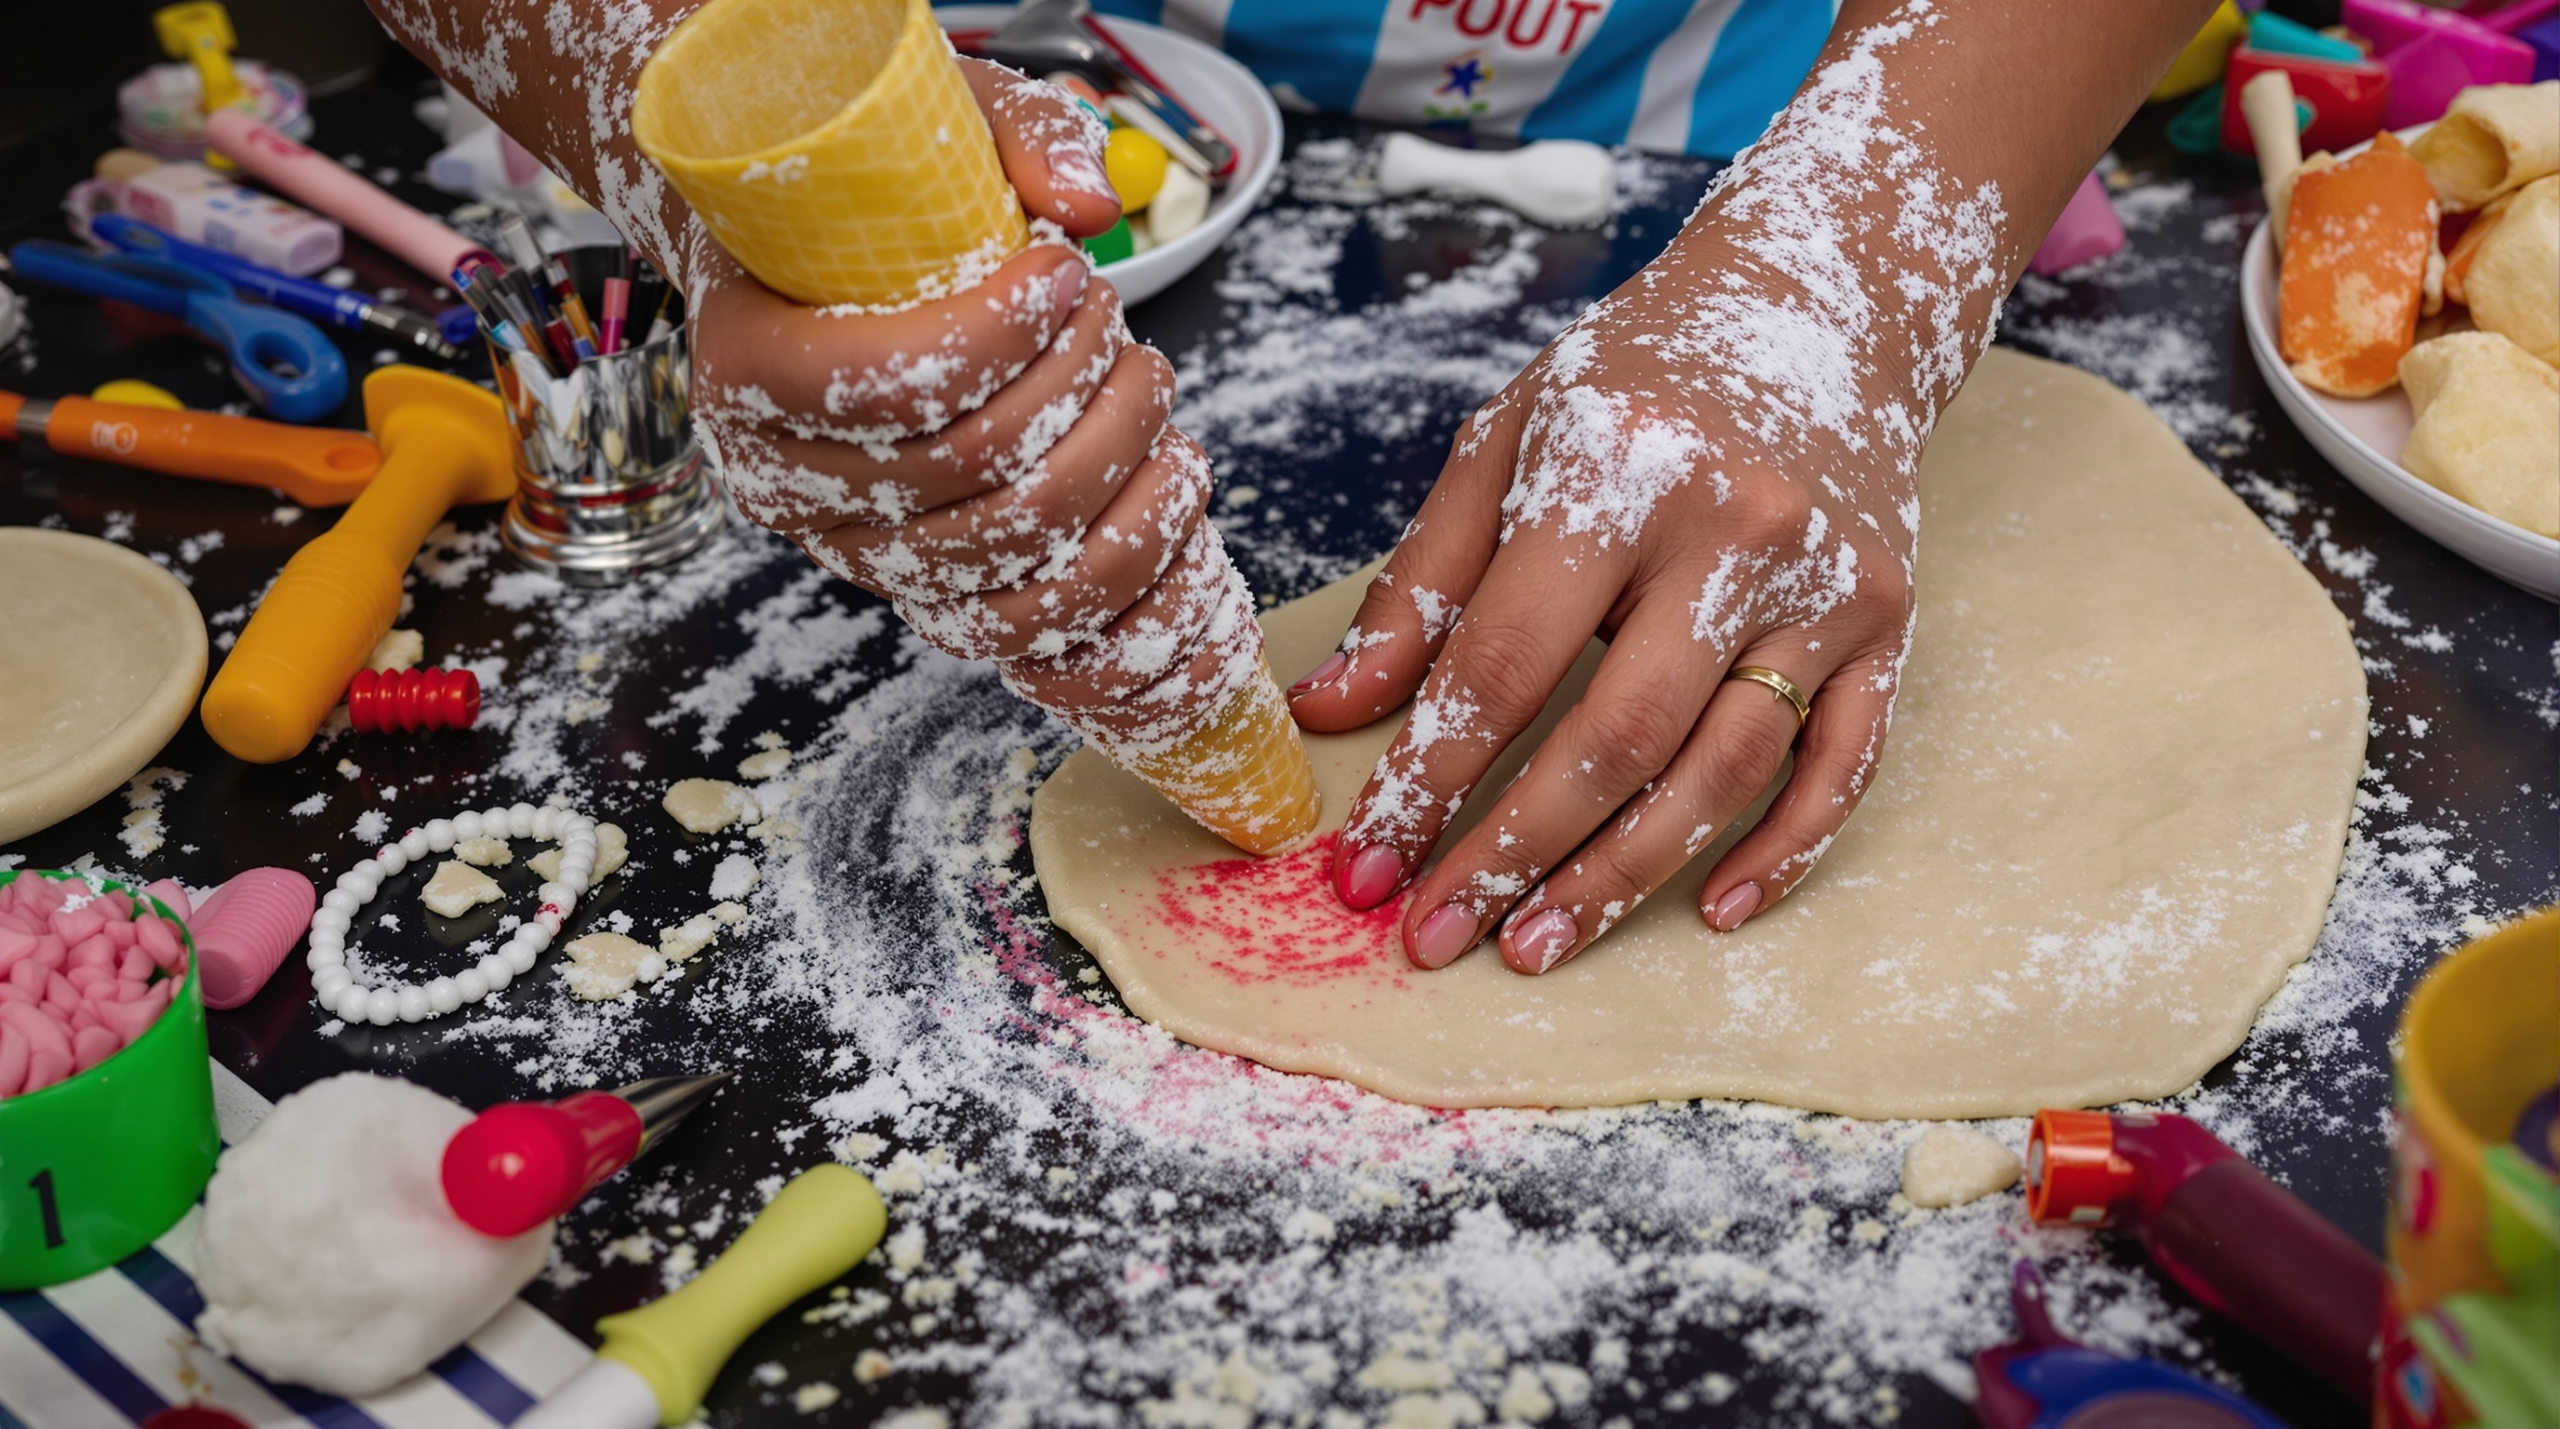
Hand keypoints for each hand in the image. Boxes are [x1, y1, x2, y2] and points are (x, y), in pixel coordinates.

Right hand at [693, 61, 1200, 660]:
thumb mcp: (927, 121)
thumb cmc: (860, 197)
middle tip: (1113, 316)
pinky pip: (1028, 621)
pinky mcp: (917, 586)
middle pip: (967, 467)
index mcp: (743, 364)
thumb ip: (1016, 133)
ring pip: (1012, 544)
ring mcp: (848, 545)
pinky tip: (1166, 473)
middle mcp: (778, 476)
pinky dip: (1124, 553)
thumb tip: (1088, 206)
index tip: (1065, 273)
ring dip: (1113, 457)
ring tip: (1146, 378)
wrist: (799, 274)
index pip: (885, 384)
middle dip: (1076, 385)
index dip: (997, 335)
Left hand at [1287, 238, 1922, 973]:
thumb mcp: (1505, 441)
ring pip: (1723, 770)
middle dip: (1511, 852)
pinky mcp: (1890, 623)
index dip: (1429, 775)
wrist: (1824, 303)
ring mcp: (1825, 585)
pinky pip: (1844, 764)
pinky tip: (1718, 910)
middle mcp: (1734, 532)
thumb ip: (1423, 583)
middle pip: (1614, 736)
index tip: (1366, 862)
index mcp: (1619, 472)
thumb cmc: (1637, 380)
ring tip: (1534, 944)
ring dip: (1623, 876)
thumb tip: (1330, 711)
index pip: (1504, 662)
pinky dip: (1787, 849)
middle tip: (1434, 937)